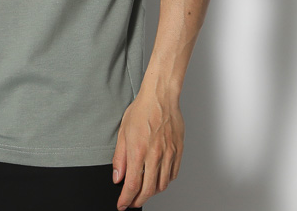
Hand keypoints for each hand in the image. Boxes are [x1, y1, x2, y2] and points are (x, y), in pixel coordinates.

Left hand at [111, 89, 183, 209]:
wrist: (160, 97)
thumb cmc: (142, 110)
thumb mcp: (123, 132)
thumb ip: (119, 157)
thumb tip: (117, 177)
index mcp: (138, 151)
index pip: (132, 185)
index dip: (126, 199)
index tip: (122, 204)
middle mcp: (155, 155)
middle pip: (148, 190)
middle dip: (138, 200)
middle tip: (132, 202)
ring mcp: (169, 154)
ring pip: (162, 185)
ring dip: (152, 192)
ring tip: (144, 190)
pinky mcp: (178, 151)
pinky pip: (173, 174)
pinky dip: (165, 181)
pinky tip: (158, 178)